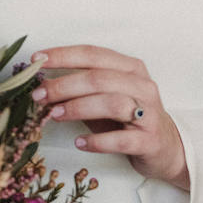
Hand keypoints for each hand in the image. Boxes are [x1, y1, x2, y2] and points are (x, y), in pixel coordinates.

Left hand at [31, 45, 189, 189]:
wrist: (166, 148)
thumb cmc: (128, 120)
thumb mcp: (105, 98)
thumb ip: (81, 89)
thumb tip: (42, 84)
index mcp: (130, 68)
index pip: (93, 54)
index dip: (63, 55)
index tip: (36, 61)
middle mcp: (142, 85)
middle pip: (99, 78)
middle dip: (64, 85)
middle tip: (39, 94)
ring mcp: (149, 112)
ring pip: (111, 103)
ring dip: (77, 108)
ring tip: (54, 116)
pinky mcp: (149, 140)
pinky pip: (120, 139)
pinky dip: (97, 141)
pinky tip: (80, 142)